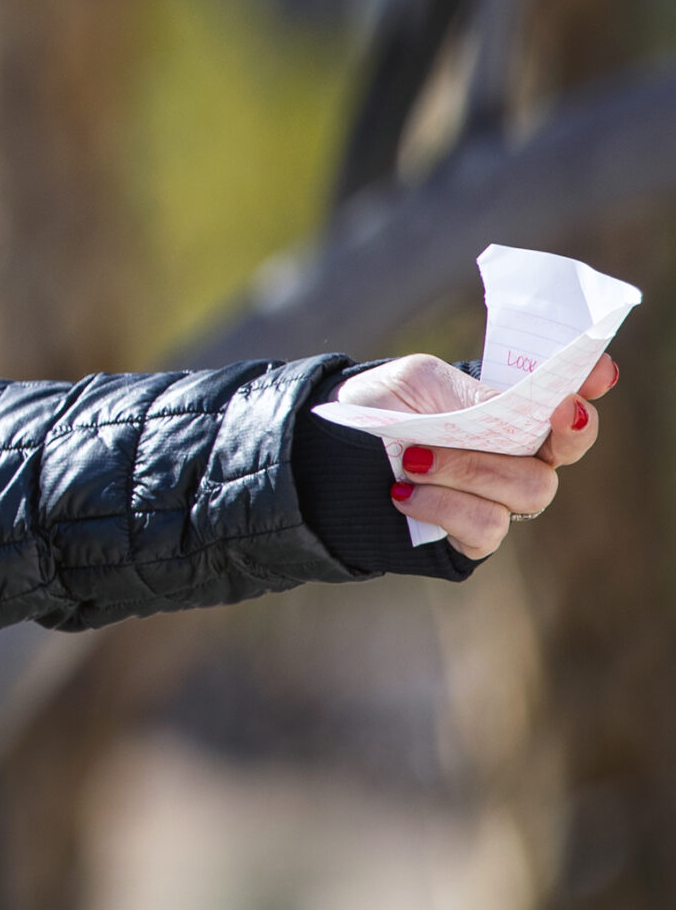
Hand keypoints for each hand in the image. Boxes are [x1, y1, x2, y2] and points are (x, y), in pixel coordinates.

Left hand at [328, 351, 618, 558]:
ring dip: (470, 470)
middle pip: (564, 453)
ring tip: (413, 459)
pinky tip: (403, 491)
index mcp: (506, 407)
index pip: (566, 399)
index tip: (595, 375)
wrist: (315, 458)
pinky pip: (487, 526)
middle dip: (544, 436)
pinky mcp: (469, 535)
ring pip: (529, 491)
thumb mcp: (415, 382)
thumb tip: (513, 411)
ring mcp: (494, 497)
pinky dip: (444, 505)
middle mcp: (512, 454)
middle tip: (510, 420)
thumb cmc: (371, 408)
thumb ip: (469, 394)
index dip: (589, 385)